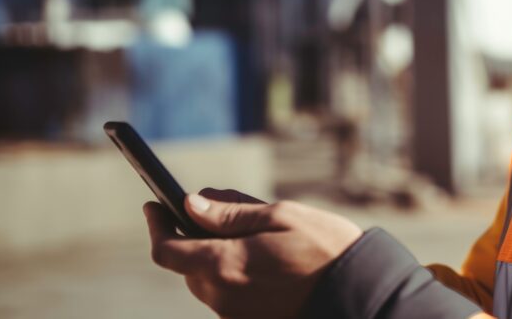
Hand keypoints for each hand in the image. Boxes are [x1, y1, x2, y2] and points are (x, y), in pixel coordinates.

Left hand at [144, 188, 362, 318]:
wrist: (358, 292)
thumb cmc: (325, 246)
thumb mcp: (281, 214)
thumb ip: (231, 212)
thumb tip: (191, 204)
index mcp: (225, 264)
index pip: (167, 250)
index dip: (156, 226)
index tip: (153, 205)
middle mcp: (222, 295)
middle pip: (186, 265)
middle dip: (191, 236)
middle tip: (216, 208)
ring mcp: (235, 314)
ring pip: (205, 281)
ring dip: (212, 256)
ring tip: (249, 233)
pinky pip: (226, 296)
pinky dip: (231, 274)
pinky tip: (260, 259)